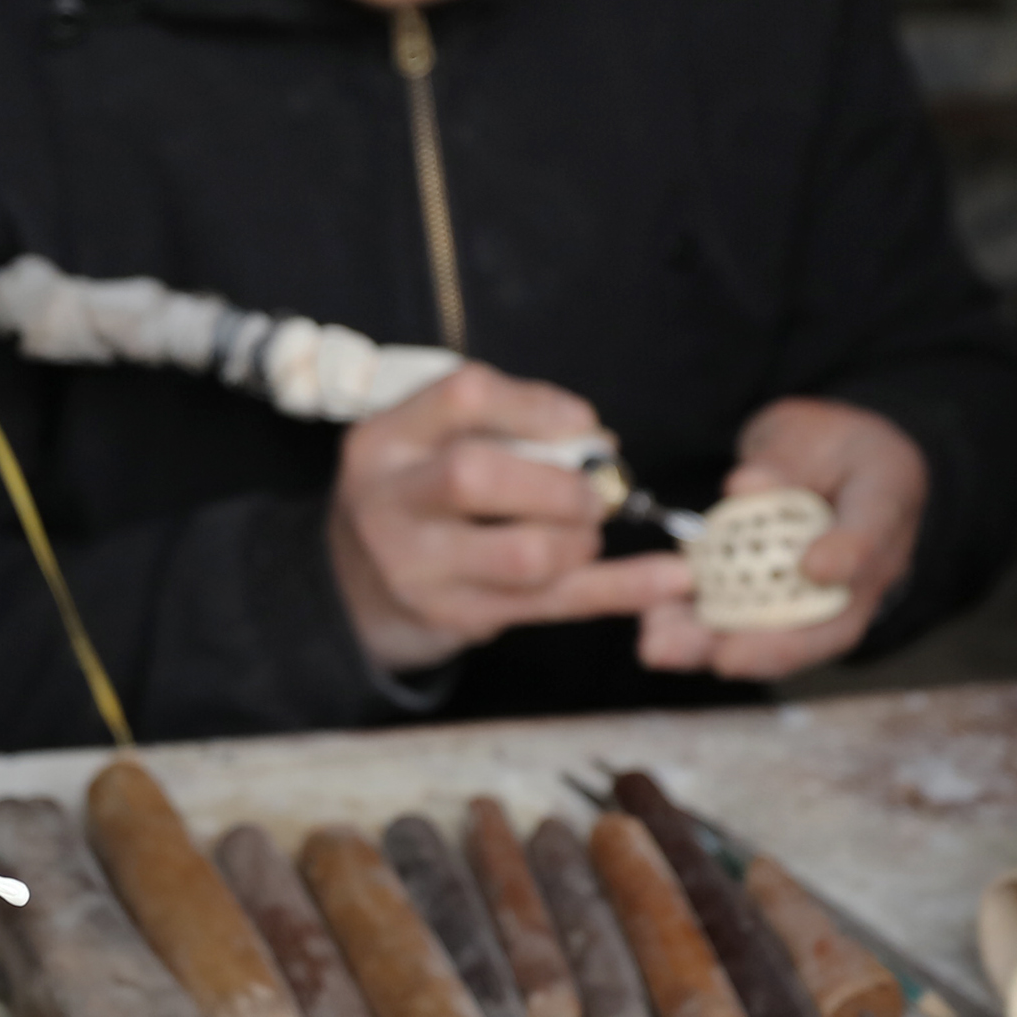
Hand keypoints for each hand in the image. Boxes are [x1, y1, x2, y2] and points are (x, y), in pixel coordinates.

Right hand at [328, 364, 694, 674]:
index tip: (582, 424)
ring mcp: (416, 570)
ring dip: (579, 540)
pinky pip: (551, 604)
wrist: (350, 591)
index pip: (462, 397)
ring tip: (587, 534)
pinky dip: (618, 589)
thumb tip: (597, 443)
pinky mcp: (454, 619)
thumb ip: (496, 433)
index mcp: (385, 441)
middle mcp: (389, 503)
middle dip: (557, 482)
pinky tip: (666, 579)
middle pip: (476, 476)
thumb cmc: (414, 500)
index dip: (537, 404)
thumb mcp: (423, 448)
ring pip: (519, 554)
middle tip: (592, 493)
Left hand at [637, 398, 926, 680]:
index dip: (848, 556)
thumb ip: (784, 460)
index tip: (814, 567)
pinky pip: (742, 628)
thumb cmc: (828, 446)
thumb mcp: (811, 432)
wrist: (830, 464)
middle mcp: (859, 573)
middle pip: (827, 624)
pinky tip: (654, 633)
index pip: (873, 537)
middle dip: (772, 646)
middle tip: (725, 658)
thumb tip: (743, 486)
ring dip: (717, 647)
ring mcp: (820, 598)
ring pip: (779, 638)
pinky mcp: (777, 606)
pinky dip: (696, 632)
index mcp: (882, 512)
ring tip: (662, 648)